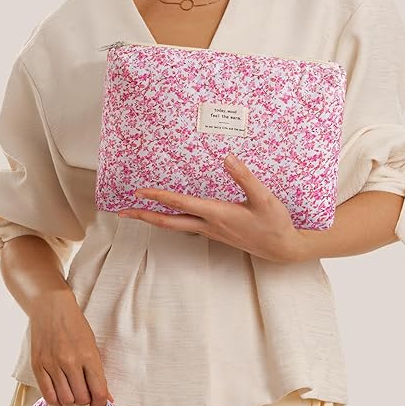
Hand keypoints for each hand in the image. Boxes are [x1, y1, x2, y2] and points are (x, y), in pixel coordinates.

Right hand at [28, 289, 113, 405]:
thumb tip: (106, 397)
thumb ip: (98, 373)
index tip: (99, 404)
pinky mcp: (38, 365)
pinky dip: (56, 400)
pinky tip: (60, 393)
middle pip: (81, 399)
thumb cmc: (75, 325)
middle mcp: (70, 361)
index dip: (100, 404)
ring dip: (71, 399)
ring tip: (72, 390)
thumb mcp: (93, 345)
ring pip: (65, 399)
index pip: (98, 392)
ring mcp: (52, 364)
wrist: (51, 306)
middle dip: (86, 400)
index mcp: (88, 356)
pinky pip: (48, 395)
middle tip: (85, 393)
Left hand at [117, 152, 307, 261]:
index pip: (180, 203)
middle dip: (144, 216)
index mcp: (217, 214)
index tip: (138, 191)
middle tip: (122, 212)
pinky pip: (187, 227)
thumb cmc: (275, 223)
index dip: (158, 196)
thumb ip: (245, 177)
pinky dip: (172, 221)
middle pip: (168, 223)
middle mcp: (209, 226)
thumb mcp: (264, 197)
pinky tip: (169, 216)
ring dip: (155, 220)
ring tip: (138, 213)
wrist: (282, 248)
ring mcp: (211, 232)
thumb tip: (227, 157)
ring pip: (176, 227)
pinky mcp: (216, 234)